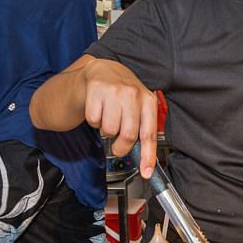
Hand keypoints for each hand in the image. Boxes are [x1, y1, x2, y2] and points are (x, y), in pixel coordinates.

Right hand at [83, 58, 157, 177]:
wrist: (103, 70)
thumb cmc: (123, 94)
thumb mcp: (139, 107)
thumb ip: (143, 129)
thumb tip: (146, 160)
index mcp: (148, 101)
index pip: (149, 134)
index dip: (148, 156)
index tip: (146, 172)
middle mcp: (133, 94)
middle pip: (128, 135)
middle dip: (121, 147)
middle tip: (118, 144)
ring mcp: (114, 91)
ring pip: (109, 130)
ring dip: (106, 131)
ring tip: (109, 118)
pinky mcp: (96, 89)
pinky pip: (93, 120)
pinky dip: (94, 121)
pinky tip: (99, 110)